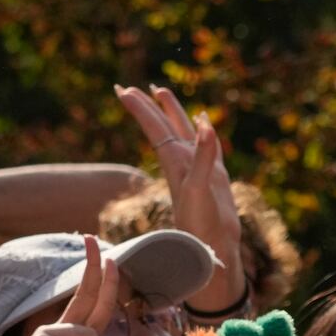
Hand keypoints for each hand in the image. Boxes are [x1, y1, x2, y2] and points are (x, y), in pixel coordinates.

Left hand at [115, 84, 243, 299]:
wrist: (214, 247)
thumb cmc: (203, 222)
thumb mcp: (200, 186)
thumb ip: (202, 155)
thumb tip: (204, 122)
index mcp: (176, 160)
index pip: (154, 127)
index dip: (140, 108)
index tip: (121, 90)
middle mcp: (184, 161)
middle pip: (163, 126)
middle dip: (148, 106)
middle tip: (129, 88)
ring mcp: (199, 168)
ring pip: (182, 133)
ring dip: (172, 114)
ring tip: (162, 95)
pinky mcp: (215, 177)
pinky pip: (207, 147)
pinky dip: (204, 133)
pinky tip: (204, 127)